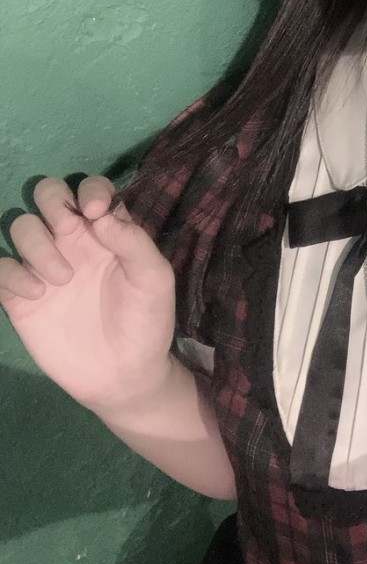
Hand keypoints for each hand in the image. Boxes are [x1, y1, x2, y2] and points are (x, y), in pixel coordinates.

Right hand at [0, 177, 175, 414]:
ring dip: (36, 243)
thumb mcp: (154, 279)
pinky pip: (1, 268)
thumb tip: (101, 214)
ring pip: (21, 225)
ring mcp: (45, 266)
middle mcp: (74, 241)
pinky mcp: (22, 297)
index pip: (91, 188)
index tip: (95, 211)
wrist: (123, 375)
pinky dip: (11, 273)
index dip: (90, 189)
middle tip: (68, 228)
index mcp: (107, 231)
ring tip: (63, 279)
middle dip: (52, 200)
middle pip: (48, 194)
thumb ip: (134, 241)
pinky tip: (37, 295)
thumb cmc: (146, 321)